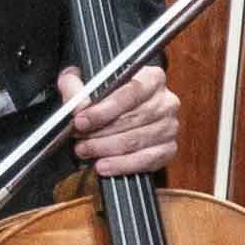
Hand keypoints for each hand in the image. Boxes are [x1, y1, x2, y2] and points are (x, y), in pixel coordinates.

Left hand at [67, 56, 181, 178]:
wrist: (120, 114)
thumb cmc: (106, 98)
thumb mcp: (86, 82)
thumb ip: (75, 86)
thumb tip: (77, 104)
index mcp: (152, 78)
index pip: (130, 92)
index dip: (103, 109)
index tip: (80, 120)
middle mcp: (165, 101)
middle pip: (131, 119)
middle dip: (98, 132)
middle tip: (77, 138)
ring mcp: (169, 126)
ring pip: (134, 141)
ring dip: (104, 149)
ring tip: (84, 150)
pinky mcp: (168, 149)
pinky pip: (146, 161)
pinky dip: (121, 165)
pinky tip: (103, 165)